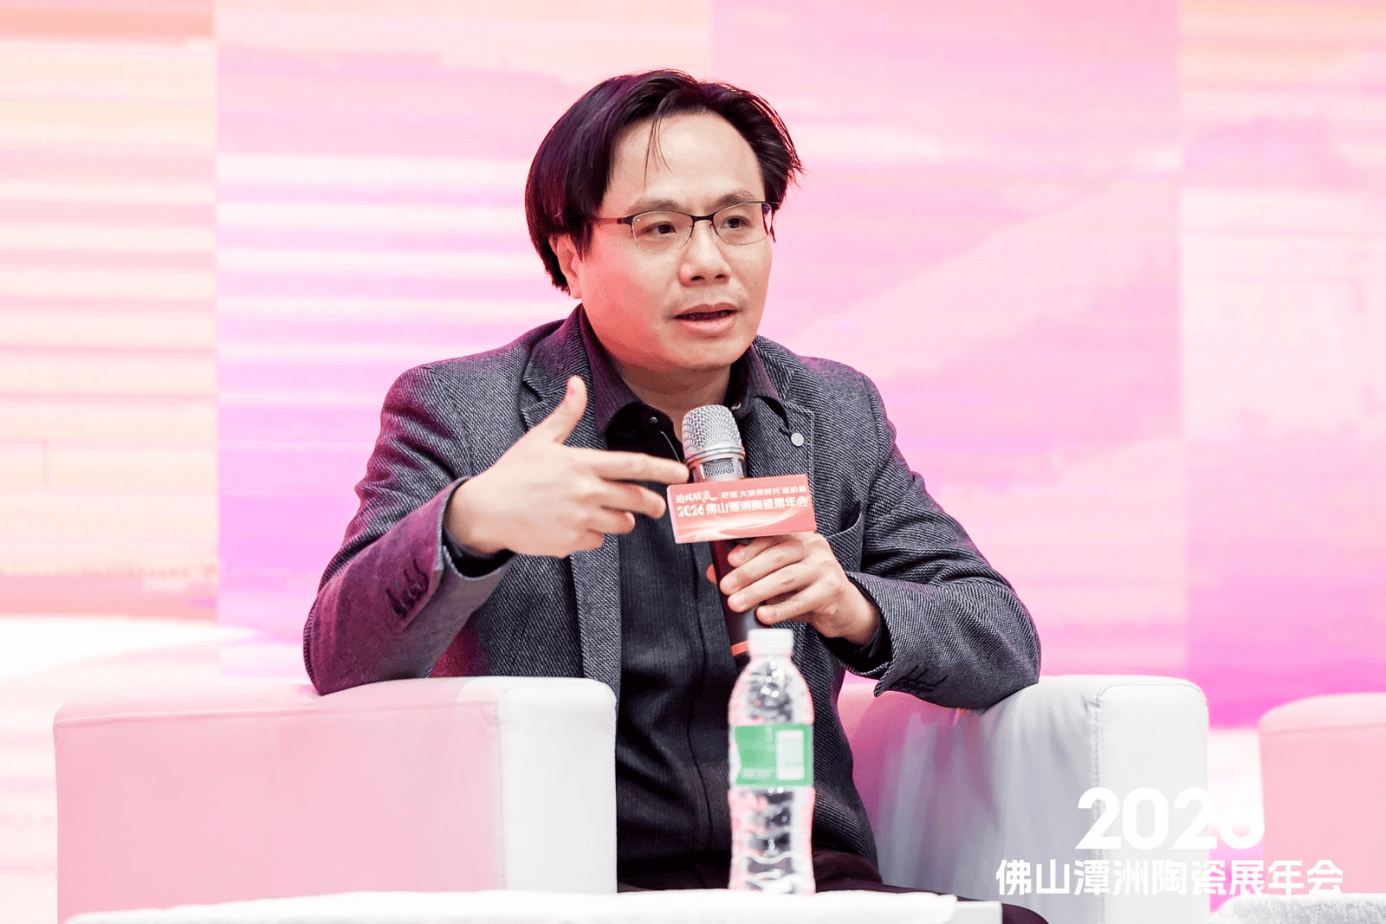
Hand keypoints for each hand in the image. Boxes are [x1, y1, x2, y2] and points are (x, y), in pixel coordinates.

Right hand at [446, 376, 688, 557]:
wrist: (485, 511)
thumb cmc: (513, 473)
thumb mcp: (540, 438)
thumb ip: (567, 413)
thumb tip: (577, 383)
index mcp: (583, 463)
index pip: (633, 465)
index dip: (662, 470)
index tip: (681, 474)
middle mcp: (586, 491)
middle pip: (637, 500)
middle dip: (653, 504)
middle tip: (657, 507)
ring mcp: (580, 518)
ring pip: (622, 524)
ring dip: (620, 520)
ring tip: (603, 512)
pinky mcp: (572, 542)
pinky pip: (598, 541)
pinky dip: (592, 535)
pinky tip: (573, 526)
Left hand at [706, 532, 879, 644]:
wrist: (843, 607)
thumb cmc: (805, 587)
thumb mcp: (778, 576)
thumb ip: (750, 571)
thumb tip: (714, 573)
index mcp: (799, 536)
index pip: (772, 536)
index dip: (750, 547)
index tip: (730, 560)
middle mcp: (814, 547)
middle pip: (777, 556)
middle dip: (748, 572)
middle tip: (726, 587)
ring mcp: (825, 567)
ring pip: (787, 578)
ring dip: (758, 591)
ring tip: (737, 603)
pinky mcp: (832, 590)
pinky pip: (801, 600)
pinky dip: (779, 609)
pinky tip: (763, 615)